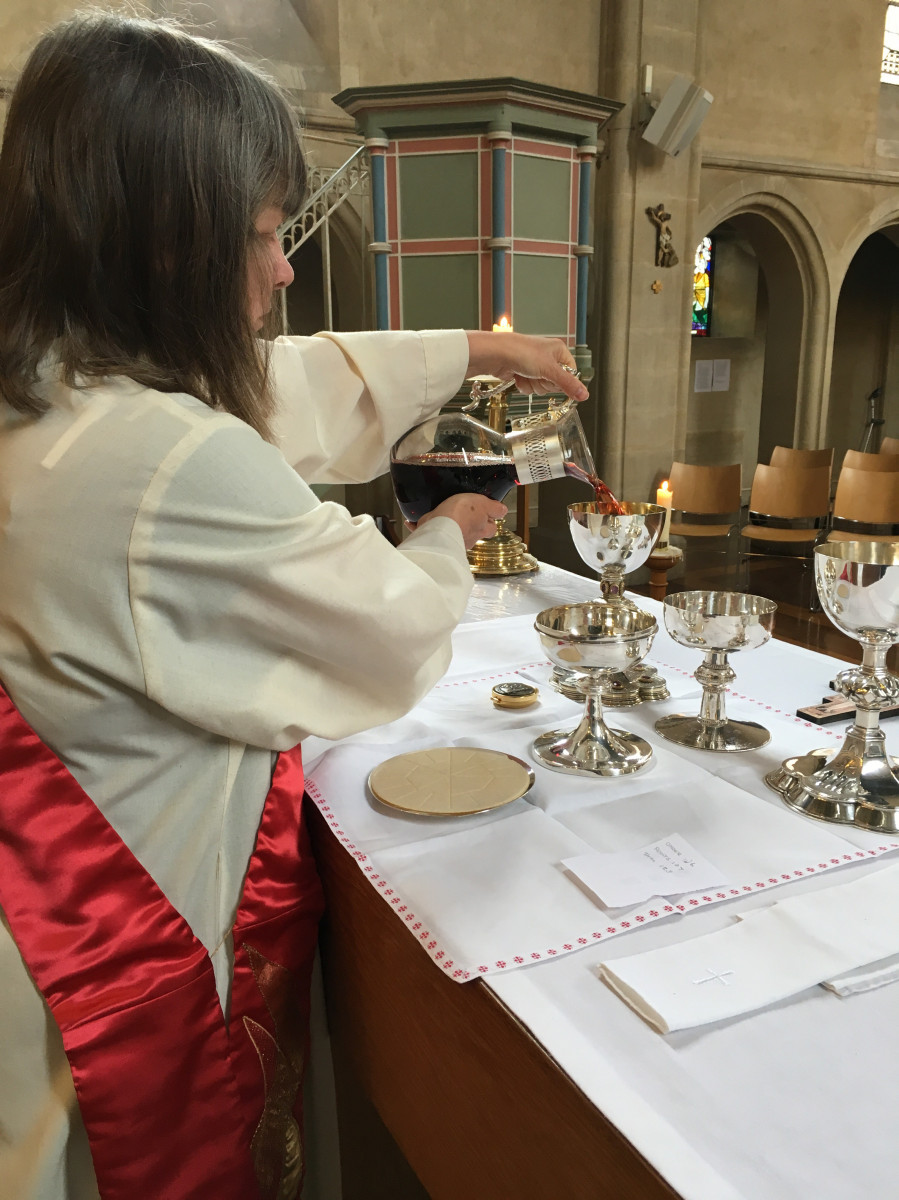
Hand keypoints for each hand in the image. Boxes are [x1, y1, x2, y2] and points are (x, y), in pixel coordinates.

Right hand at [411, 493, 507, 548]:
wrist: (438, 526)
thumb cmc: (461, 515)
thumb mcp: (482, 504)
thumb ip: (493, 508)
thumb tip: (502, 510)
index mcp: (479, 530)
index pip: (490, 528)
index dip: (489, 521)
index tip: (486, 515)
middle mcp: (466, 538)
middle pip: (470, 533)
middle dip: (467, 526)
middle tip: (461, 515)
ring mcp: (448, 540)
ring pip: (448, 534)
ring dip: (444, 527)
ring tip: (437, 515)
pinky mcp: (431, 539)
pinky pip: (425, 532)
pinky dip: (419, 527)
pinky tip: (412, 520)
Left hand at [465, 331, 588, 401]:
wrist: (497, 354)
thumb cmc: (522, 352)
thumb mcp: (550, 370)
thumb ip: (568, 384)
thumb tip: (584, 395)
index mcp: (559, 351)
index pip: (570, 374)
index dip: (562, 381)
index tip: (554, 380)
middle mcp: (548, 357)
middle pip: (555, 383)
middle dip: (544, 383)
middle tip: (537, 374)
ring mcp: (535, 366)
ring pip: (542, 387)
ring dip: (533, 385)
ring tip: (526, 374)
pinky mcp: (524, 373)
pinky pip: (530, 388)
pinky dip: (524, 385)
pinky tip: (518, 377)